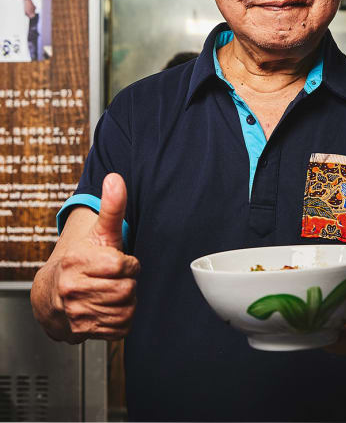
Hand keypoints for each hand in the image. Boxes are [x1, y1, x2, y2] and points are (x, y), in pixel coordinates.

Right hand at [52, 173, 139, 341]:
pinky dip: (121, 320)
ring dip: (127, 302)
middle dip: (129, 284)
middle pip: (126, 290)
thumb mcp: (99, 233)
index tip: (121, 263)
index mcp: (78, 261)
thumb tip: (116, 179)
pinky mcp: (81, 331)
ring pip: (125, 309)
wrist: (51, 294)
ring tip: (114, 292)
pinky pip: (120, 328)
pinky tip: (110, 308)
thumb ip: (112, 207)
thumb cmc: (82, 260)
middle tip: (118, 279)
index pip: (124, 266)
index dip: (130, 264)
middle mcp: (72, 287)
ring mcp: (75, 312)